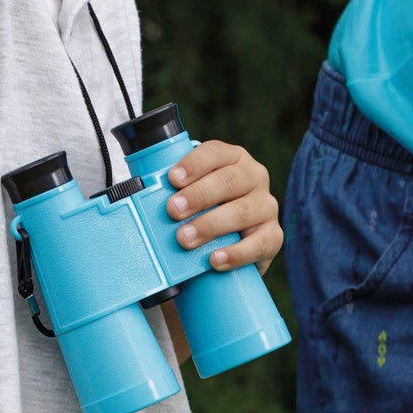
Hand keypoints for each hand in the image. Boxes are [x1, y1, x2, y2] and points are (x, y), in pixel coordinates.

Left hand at [165, 140, 281, 271]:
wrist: (223, 247)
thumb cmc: (201, 214)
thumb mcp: (190, 197)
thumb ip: (172, 194)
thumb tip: (139, 204)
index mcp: (232, 159)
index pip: (214, 153)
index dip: (194, 164)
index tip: (172, 179)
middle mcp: (254, 177)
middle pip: (229, 181)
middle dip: (199, 195)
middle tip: (173, 211)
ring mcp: (266, 206)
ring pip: (243, 211)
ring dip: (211, 225)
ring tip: (185, 239)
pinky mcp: (273, 236)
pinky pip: (259, 244)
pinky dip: (236, 253)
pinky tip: (215, 259)